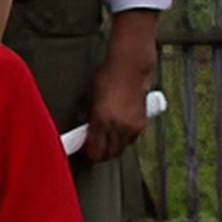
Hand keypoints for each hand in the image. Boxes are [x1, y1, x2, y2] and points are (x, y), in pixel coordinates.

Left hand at [82, 11, 159, 164]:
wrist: (131, 68)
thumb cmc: (107, 77)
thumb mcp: (91, 97)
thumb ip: (88, 116)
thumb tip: (83, 129)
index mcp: (103, 120)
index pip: (94, 149)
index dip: (85, 152)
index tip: (80, 149)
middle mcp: (119, 126)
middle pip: (107, 153)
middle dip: (97, 153)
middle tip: (88, 148)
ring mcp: (132, 126)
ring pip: (119, 149)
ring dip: (110, 148)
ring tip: (101, 142)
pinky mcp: (141, 124)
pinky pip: (129, 141)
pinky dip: (121, 141)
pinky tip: (114, 136)